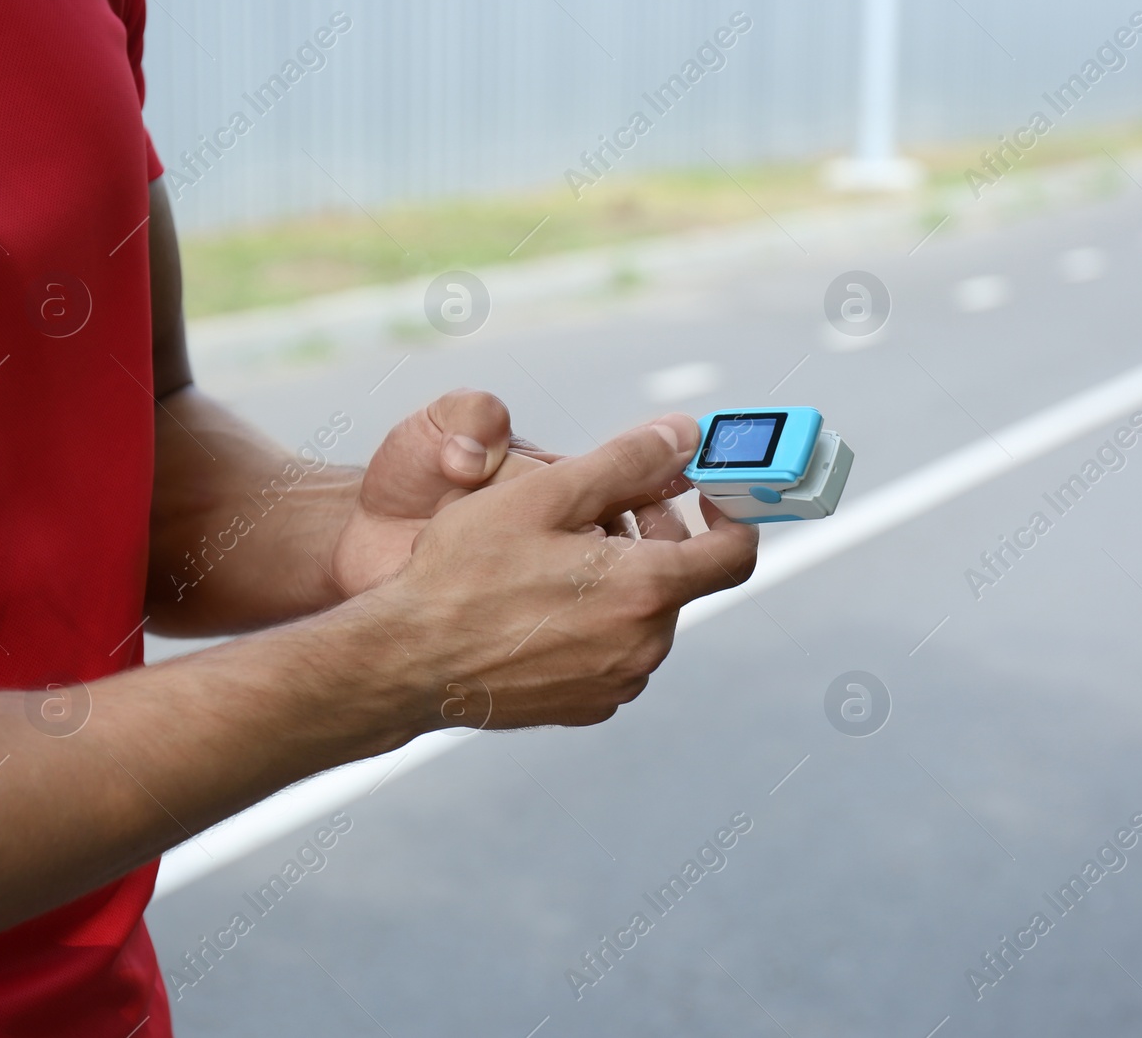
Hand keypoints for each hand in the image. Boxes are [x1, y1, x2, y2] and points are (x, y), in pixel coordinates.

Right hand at [327, 413, 757, 744]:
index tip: (700, 493)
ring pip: (644, 615)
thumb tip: (685, 436)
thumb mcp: (546, 494)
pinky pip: (613, 651)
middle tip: (598, 508)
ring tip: (556, 553)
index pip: (736, 553)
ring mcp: (616, 683)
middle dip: (652, 536)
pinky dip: (595, 619)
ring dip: (620, 578)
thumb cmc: (464, 573)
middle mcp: (644, 646)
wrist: (405, 661)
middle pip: (681, 579)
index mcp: (645, 591)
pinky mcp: (587, 706)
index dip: (729, 513)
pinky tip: (541, 600)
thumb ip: (627, 461)